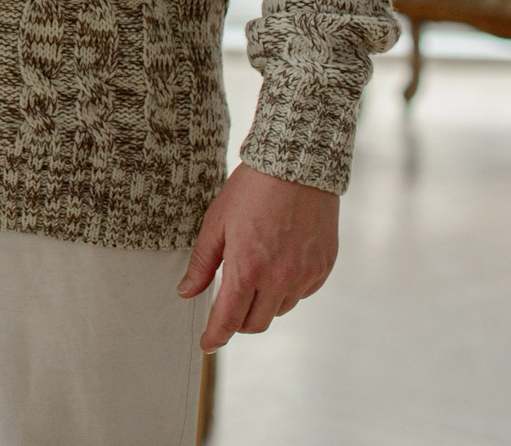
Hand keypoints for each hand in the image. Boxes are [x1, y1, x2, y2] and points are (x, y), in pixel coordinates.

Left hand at [177, 164, 339, 352]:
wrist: (298, 166)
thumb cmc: (251, 190)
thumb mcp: (216, 222)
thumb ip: (202, 263)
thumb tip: (187, 292)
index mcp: (248, 268)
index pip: (229, 319)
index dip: (216, 336)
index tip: (208, 344)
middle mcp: (279, 279)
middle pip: (255, 324)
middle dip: (237, 321)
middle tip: (228, 304)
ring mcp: (305, 275)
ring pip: (279, 310)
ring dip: (263, 303)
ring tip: (256, 273)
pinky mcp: (323, 269)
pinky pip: (301, 293)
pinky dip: (287, 288)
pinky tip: (279, 263)